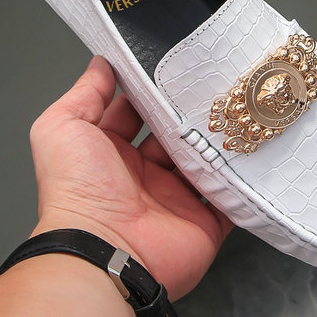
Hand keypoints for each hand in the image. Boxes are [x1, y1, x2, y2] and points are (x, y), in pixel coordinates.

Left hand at [29, 55, 232, 299]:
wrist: (105, 253)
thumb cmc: (77, 191)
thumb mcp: (62, 128)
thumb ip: (84, 95)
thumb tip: (100, 63)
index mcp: (113, 155)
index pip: (138, 115)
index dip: (152, 93)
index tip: (173, 67)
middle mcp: (146, 176)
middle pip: (176, 136)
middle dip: (191, 113)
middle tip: (215, 84)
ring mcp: (177, 200)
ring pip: (205, 162)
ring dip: (218, 141)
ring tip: (240, 109)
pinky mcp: (205, 222)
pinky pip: (229, 195)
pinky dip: (241, 178)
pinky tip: (254, 149)